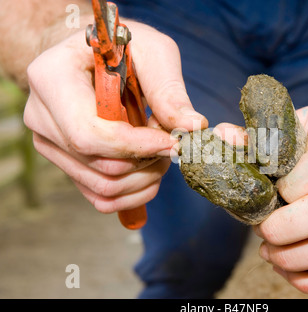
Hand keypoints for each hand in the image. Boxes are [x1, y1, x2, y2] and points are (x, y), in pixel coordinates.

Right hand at [24, 21, 207, 212]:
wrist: (95, 56)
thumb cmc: (122, 46)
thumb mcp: (152, 52)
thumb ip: (169, 90)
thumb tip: (192, 127)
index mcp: (52, 79)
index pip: (89, 133)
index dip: (138, 146)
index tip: (173, 142)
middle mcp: (41, 115)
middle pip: (99, 165)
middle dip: (147, 162)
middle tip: (170, 142)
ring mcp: (50, 143)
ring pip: (103, 187)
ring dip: (145, 178)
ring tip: (161, 150)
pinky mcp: (65, 162)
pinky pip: (101, 196)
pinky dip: (134, 191)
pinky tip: (150, 168)